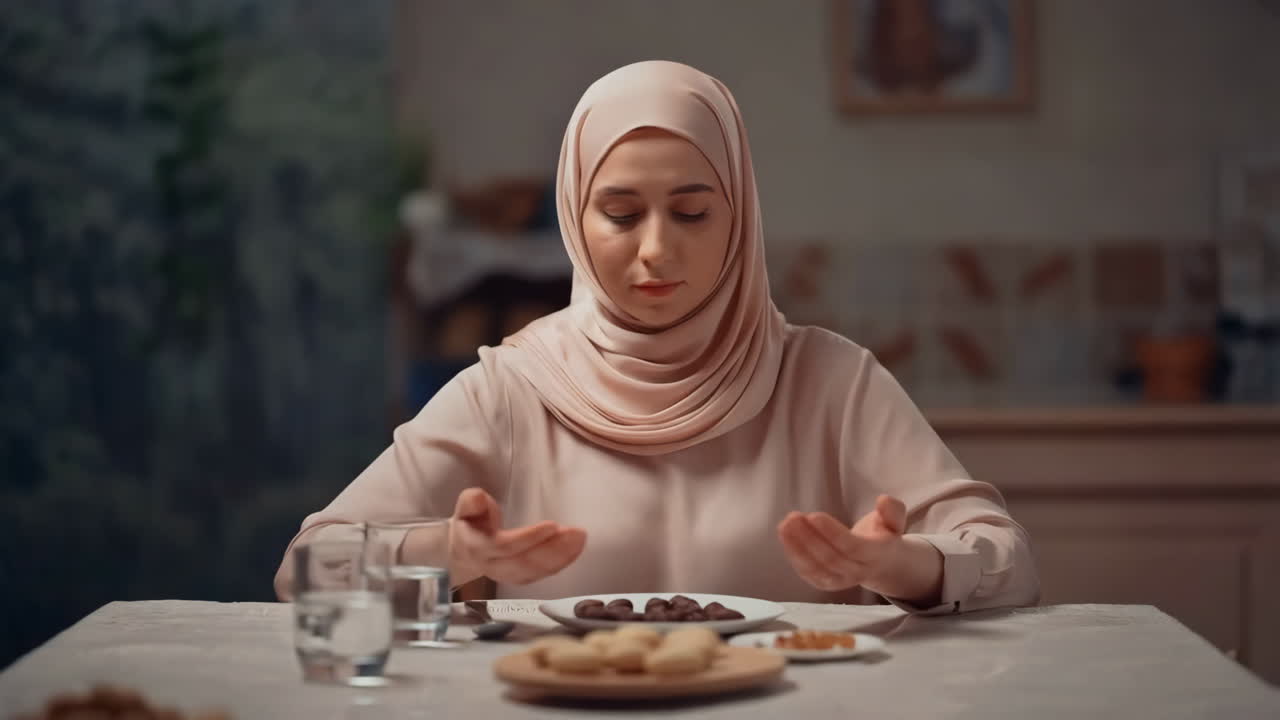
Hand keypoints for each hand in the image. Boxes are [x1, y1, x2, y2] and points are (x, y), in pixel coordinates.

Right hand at [445, 487, 585, 585]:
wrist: (464, 549)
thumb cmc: (470, 524)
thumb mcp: (466, 507)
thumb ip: (471, 502)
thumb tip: (479, 497)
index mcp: (478, 546)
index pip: (505, 546)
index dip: (529, 538)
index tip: (552, 525)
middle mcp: (492, 565)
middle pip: (524, 563)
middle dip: (553, 550)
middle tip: (577, 533)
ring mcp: (506, 574)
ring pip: (534, 572)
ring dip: (561, 557)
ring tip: (579, 539)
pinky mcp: (520, 577)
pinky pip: (541, 574)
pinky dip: (560, 563)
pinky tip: (574, 549)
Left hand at [777, 494, 908, 592]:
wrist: (882, 563)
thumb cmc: (883, 536)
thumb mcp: (894, 520)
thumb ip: (892, 510)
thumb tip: (883, 500)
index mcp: (877, 555)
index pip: (852, 547)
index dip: (832, 533)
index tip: (814, 515)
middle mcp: (859, 572)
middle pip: (831, 559)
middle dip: (810, 538)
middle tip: (794, 517)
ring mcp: (841, 581)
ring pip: (817, 569)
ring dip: (797, 547)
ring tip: (785, 524)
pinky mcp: (827, 583)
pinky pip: (808, 573)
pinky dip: (794, 556)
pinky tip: (785, 536)